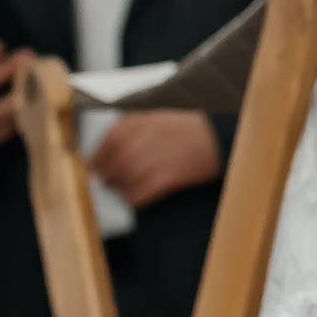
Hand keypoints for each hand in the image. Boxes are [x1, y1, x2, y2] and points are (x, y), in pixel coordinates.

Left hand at [91, 111, 222, 206]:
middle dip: (110, 177)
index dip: (99, 161)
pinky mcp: (164, 179)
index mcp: (134, 125)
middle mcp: (138, 141)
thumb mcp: (154, 118)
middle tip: (114, 180)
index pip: (103, 148)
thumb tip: (103, 150)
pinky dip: (134, 198)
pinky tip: (139, 195)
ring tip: (130, 187)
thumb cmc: (186, 130)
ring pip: (121, 184)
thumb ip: (127, 129)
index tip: (99, 168)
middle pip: (109, 168)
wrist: (217, 140)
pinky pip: (136, 196)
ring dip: (122, 188)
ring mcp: (150, 161)